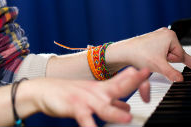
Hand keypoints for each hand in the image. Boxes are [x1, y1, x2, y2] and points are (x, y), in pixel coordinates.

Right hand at [31, 67, 150, 126]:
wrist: (44, 90)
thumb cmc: (69, 94)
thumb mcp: (92, 96)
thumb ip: (111, 102)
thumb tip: (127, 107)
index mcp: (101, 88)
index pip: (121, 80)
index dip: (135, 76)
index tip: (147, 70)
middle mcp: (96, 92)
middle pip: (116, 87)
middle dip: (131, 81)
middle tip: (143, 74)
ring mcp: (85, 99)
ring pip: (103, 107)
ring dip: (115, 112)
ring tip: (127, 118)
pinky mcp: (74, 108)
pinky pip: (85, 120)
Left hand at [107, 27, 190, 81]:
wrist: (124, 51)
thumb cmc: (138, 54)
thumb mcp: (158, 66)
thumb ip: (172, 74)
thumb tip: (181, 80)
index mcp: (171, 36)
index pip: (185, 55)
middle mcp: (167, 33)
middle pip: (176, 56)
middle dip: (168, 62)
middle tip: (156, 59)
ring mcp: (161, 36)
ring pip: (170, 56)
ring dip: (163, 60)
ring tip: (151, 58)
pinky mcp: (155, 40)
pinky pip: (164, 53)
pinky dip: (160, 58)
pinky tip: (152, 57)